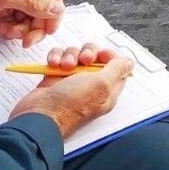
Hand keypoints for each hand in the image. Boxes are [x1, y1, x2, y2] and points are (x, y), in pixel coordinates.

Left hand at [0, 0, 65, 45]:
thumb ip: (34, 4)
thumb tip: (58, 9)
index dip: (53, 14)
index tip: (47, 31)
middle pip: (40, 11)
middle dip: (34, 27)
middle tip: (26, 41)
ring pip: (27, 19)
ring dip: (20, 30)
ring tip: (7, 32)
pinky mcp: (0, 9)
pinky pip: (14, 23)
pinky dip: (9, 29)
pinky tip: (0, 30)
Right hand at [8, 47, 134, 141]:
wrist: (39, 116)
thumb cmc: (70, 105)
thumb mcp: (101, 85)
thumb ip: (117, 70)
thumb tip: (129, 62)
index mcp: (107, 90)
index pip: (116, 66)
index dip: (110, 56)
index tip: (101, 54)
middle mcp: (90, 85)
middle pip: (95, 57)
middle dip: (88, 52)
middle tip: (83, 60)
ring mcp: (72, 81)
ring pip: (75, 55)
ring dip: (69, 55)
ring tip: (64, 66)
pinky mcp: (55, 77)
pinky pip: (58, 58)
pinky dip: (55, 57)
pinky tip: (53, 65)